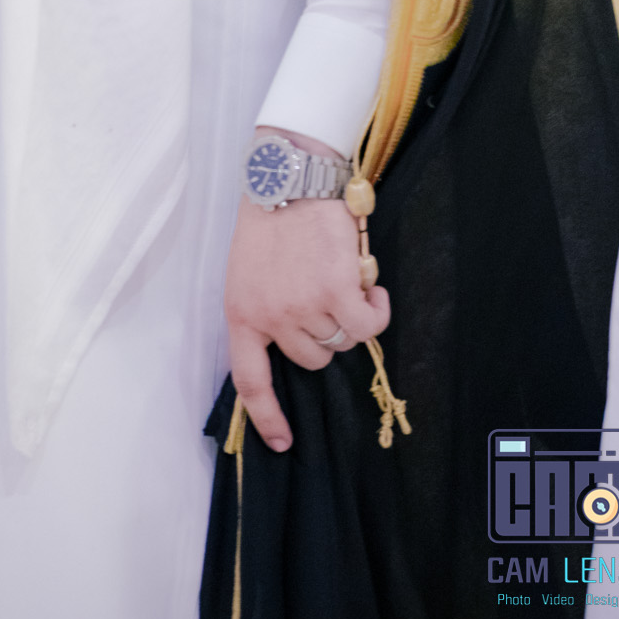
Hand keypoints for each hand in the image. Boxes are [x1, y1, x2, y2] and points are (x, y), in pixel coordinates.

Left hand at [223, 188, 389, 451]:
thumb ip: (265, 308)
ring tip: (344, 278)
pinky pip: (368, 324)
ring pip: (342, 340)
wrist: (291, 175)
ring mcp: (304, 307)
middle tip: (327, 294)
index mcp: (241, 312)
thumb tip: (294, 341)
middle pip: (312, 358)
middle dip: (325, 333)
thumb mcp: (247, 270)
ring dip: (351, 315)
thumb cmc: (271, 218)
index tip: (283, 443)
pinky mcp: (337, 291)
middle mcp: (272, 316)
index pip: (250, 380)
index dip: (267, 417)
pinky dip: (376, 308)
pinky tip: (371, 285)